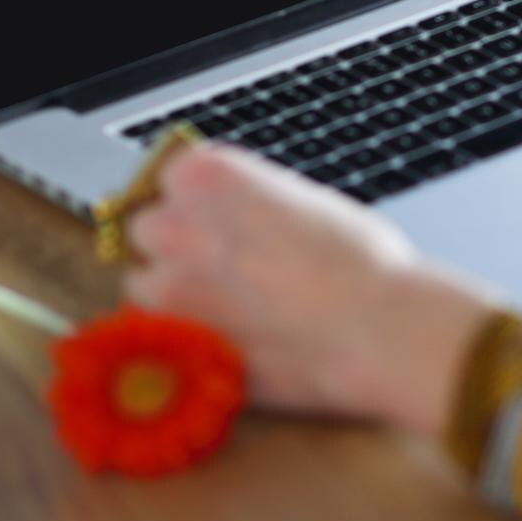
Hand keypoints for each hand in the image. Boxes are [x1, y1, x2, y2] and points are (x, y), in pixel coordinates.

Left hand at [123, 145, 500, 436]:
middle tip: (221, 267)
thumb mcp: (303, 199)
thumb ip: (249, 201)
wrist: (376, 327)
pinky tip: (229, 339)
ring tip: (229, 309)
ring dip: (173, 295)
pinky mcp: (173, 346)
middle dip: (176, 247)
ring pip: (145, 287)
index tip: (211, 220)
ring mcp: (166, 289)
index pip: (168, 178)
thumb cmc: (360, 263)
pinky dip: (182, 339)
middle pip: (146, 230)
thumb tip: (233, 215)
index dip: (194, 203)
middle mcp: (174, 224)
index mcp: (206, 175)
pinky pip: (157, 338)